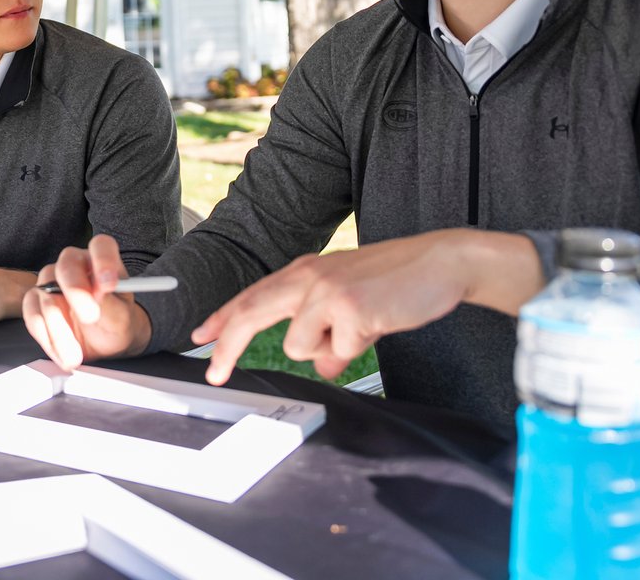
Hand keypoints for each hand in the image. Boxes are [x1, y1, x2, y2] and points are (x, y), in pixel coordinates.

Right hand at [23, 234, 151, 370]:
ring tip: (75, 354)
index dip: (104, 260)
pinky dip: (46, 338)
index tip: (109, 283)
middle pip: (66, 266)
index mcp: (100, 260)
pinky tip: (62, 353)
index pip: (101, 246)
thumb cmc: (116, 321)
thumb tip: (99, 292)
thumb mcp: (121, 316)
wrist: (105, 341)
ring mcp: (51, 282)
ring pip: (46, 296)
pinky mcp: (36, 303)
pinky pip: (32, 315)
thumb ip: (110, 303)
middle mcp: (74, 265)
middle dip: (76, 292)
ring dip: (60, 330)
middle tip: (90, 316)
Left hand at [192, 229, 539, 385]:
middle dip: (227, 347)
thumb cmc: (397, 283)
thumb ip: (330, 333)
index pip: (252, 295)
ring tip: (361, 328)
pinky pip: (336, 350)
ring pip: (297, 345)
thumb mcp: (353, 306)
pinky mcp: (348, 306)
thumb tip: (322, 367)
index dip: (223, 317)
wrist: (440, 263)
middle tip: (214, 375)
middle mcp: (308, 276)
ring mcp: (325, 289)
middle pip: (250, 312)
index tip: (199, 336)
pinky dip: (356, 348)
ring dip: (328, 349)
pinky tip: (378, 324)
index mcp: (305, 272)